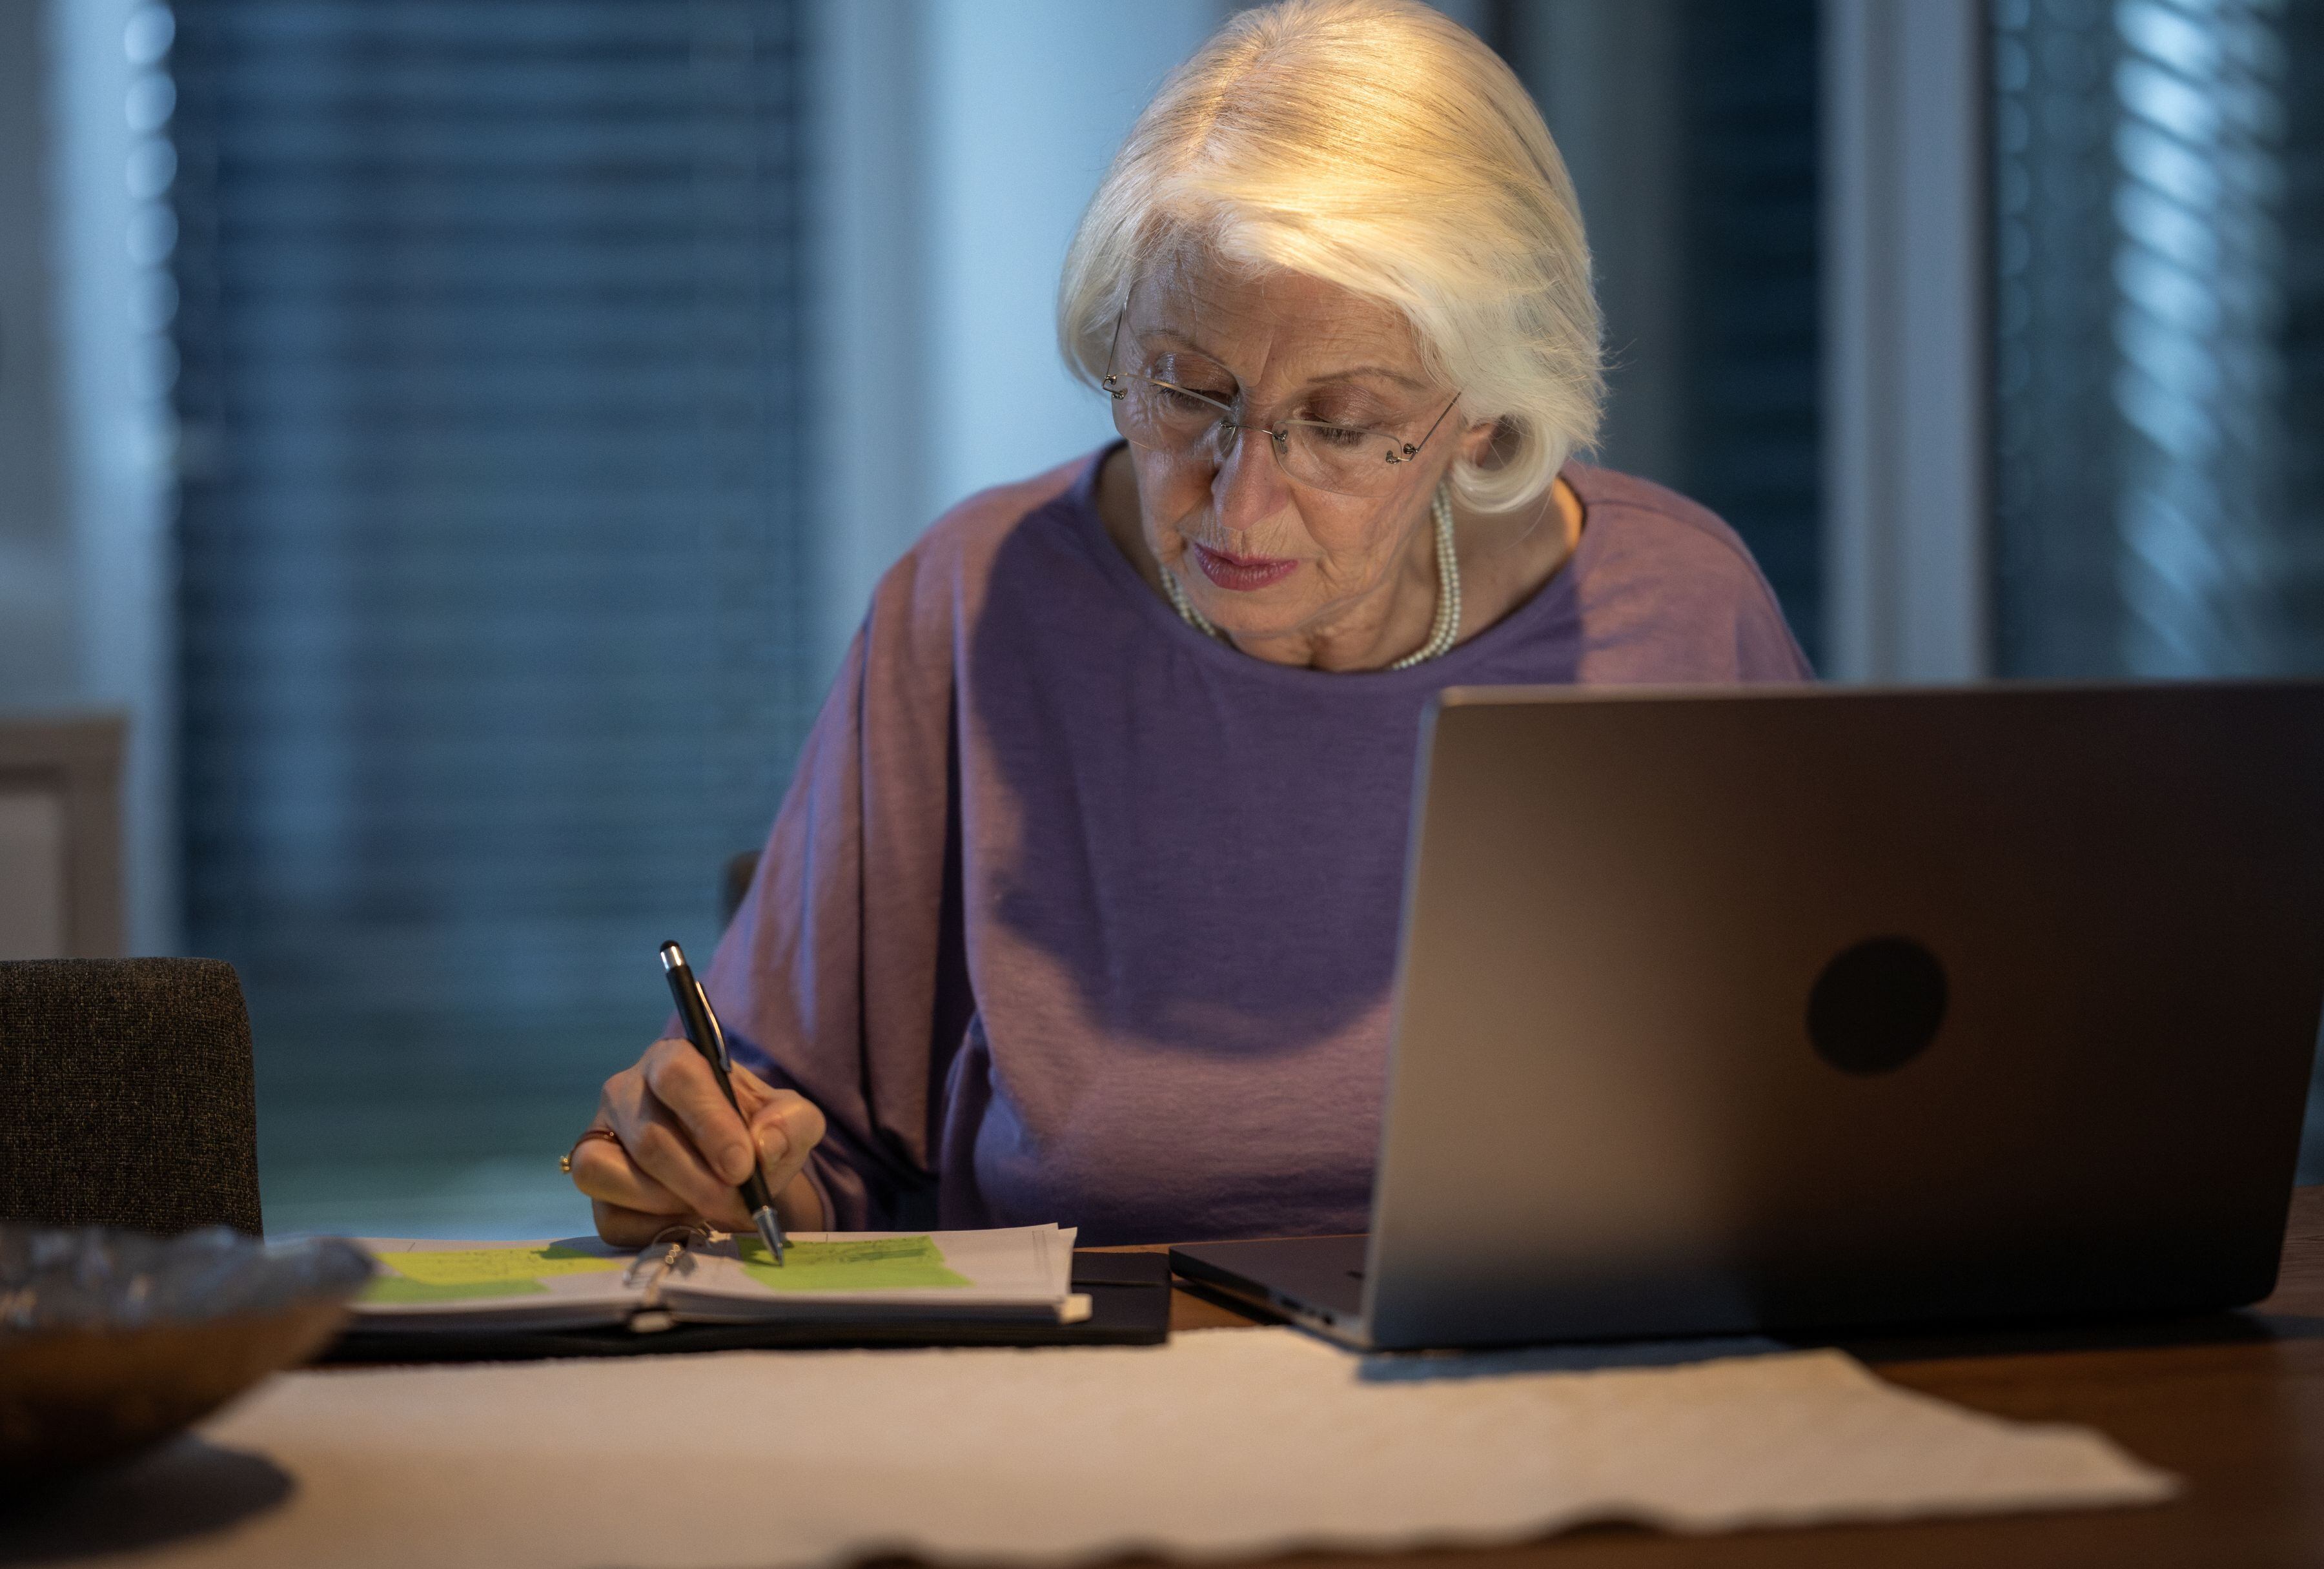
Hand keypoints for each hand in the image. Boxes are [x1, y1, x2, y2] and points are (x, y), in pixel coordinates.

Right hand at [570, 1037, 828, 1245]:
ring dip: (671, 1204)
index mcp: (674, 1059)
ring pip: (609, 1172)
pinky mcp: (593, 1183)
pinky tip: (688, 1223)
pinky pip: (609, 1216)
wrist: (737, 1170)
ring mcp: (599, 1136)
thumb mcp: (792, 1121)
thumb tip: (764, 1145)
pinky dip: (653, 1230)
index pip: (677, 1075)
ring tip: (714, 1211)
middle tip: (737, 1206)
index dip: (709, 1123)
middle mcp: (625, 1090)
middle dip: (700, 1182)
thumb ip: (793, 1124)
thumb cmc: (757, 1134)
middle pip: (649, 1137)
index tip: (742, 1166)